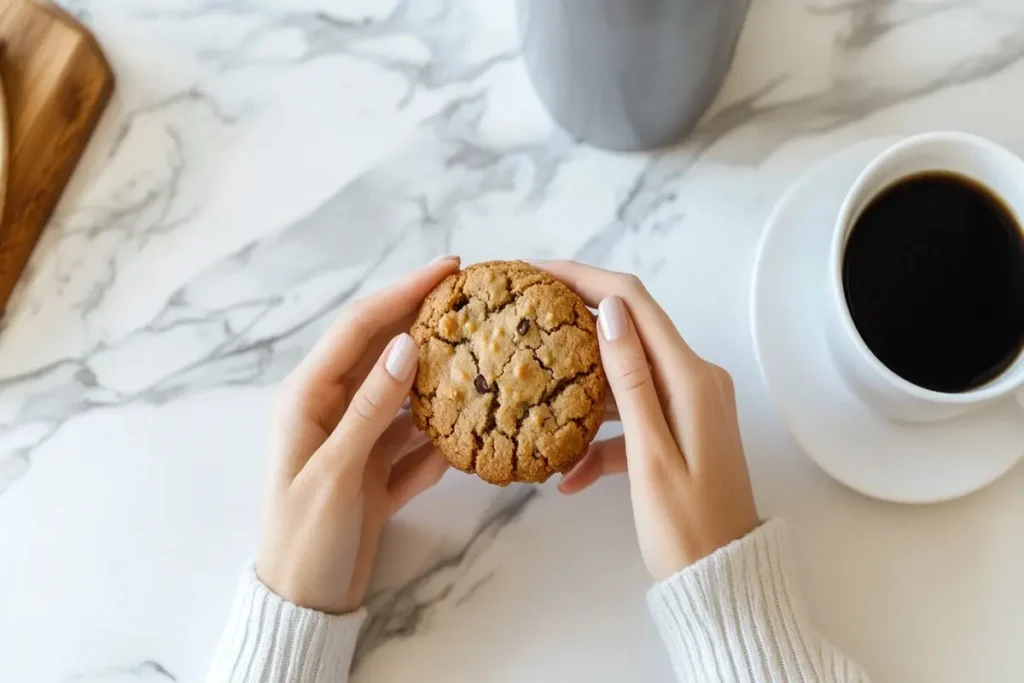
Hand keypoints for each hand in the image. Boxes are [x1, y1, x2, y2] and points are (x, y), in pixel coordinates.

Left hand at [256, 257, 458, 613]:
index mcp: (308, 397)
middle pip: (386, 353)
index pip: (361, 327)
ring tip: (487, 360)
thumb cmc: (306, 538)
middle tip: (477, 304)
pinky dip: (440, 436)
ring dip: (442, 381)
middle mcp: (333, 409)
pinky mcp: (378, 470)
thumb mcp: (336, 472)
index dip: (404, 292)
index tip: (449, 269)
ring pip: (407, 396)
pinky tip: (470, 433)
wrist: (304, 604)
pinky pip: (417, 441)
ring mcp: (358, 440)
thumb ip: (371, 408)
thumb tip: (407, 345)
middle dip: (428, 326)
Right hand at [537, 261, 758, 579]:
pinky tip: (570, 475)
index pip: (633, 303)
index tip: (537, 272)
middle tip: (524, 321)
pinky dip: (601, 437)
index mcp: (692, 379)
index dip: (585, 278)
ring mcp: (689, 405)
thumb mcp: (650, 456)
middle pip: (628, 331)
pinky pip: (632, 417)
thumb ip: (631, 381)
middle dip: (576, 323)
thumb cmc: (688, 529)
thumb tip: (611, 312)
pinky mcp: (680, 430)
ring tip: (533, 396)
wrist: (723, 583)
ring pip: (624, 377)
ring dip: (582, 390)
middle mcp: (696, 381)